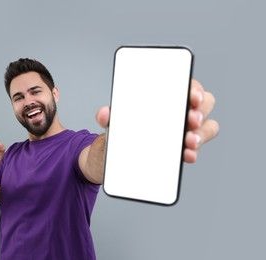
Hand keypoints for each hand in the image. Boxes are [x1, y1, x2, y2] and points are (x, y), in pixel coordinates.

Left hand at [95, 79, 218, 163]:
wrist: (112, 155)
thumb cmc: (121, 129)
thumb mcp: (113, 121)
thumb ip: (108, 116)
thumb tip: (104, 114)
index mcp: (166, 97)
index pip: (188, 86)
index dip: (194, 88)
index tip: (191, 96)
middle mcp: (179, 112)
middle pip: (204, 105)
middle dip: (200, 111)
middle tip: (190, 119)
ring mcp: (183, 131)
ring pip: (206, 128)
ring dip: (201, 134)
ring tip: (189, 141)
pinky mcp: (180, 151)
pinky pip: (194, 150)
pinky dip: (192, 153)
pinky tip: (186, 155)